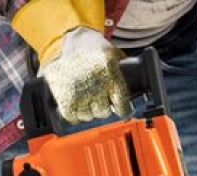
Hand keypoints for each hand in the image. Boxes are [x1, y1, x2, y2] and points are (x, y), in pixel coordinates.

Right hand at [11, 0, 130, 123]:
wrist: (70, 38)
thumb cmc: (93, 48)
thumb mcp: (114, 55)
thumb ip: (123, 73)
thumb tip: (132, 94)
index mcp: (110, 72)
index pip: (121, 106)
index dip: (122, 109)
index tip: (120, 109)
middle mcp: (95, 83)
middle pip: (103, 111)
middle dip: (102, 106)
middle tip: (98, 98)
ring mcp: (78, 91)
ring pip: (87, 115)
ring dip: (87, 110)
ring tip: (85, 98)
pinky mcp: (64, 96)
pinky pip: (71, 116)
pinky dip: (74, 113)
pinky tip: (76, 105)